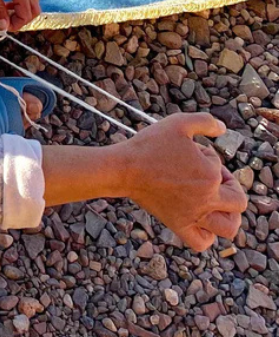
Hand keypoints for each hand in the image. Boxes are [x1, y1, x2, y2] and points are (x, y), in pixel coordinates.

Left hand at [0, 0, 39, 32]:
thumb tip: (4, 28)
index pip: (26, 15)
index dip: (15, 25)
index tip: (1, 27)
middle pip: (34, 10)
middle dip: (22, 20)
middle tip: (5, 22)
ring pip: (32, 2)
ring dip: (22, 11)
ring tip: (4, 12)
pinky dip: (20, 3)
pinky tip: (5, 2)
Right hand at [118, 112, 246, 251]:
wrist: (123, 168)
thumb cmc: (149, 145)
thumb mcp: (178, 123)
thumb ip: (205, 121)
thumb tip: (222, 129)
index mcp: (210, 175)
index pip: (220, 166)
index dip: (206, 155)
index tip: (188, 151)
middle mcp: (207, 199)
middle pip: (238, 202)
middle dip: (231, 187)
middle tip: (213, 177)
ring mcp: (193, 215)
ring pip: (227, 228)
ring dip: (229, 216)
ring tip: (216, 204)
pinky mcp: (178, 224)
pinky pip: (201, 242)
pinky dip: (206, 235)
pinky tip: (200, 221)